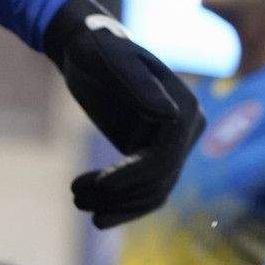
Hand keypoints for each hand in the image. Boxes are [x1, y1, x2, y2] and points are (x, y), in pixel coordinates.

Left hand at [44, 0, 204, 228]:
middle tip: (77, 198)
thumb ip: (137, 83)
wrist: (86, 48)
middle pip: (159, 181)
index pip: (164, 159)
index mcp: (184, 107)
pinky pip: (146, 190)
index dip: (130, 177)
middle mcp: (187, 129)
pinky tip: (97, 218)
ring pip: (153, 192)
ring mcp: (173, 144)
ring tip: (79, 203)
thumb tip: (169, 115)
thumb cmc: (97, 47)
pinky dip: (124, 206)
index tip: (96, 186)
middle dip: (119, 195)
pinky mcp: (152, 153)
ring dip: (118, 205)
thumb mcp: (111, 59)